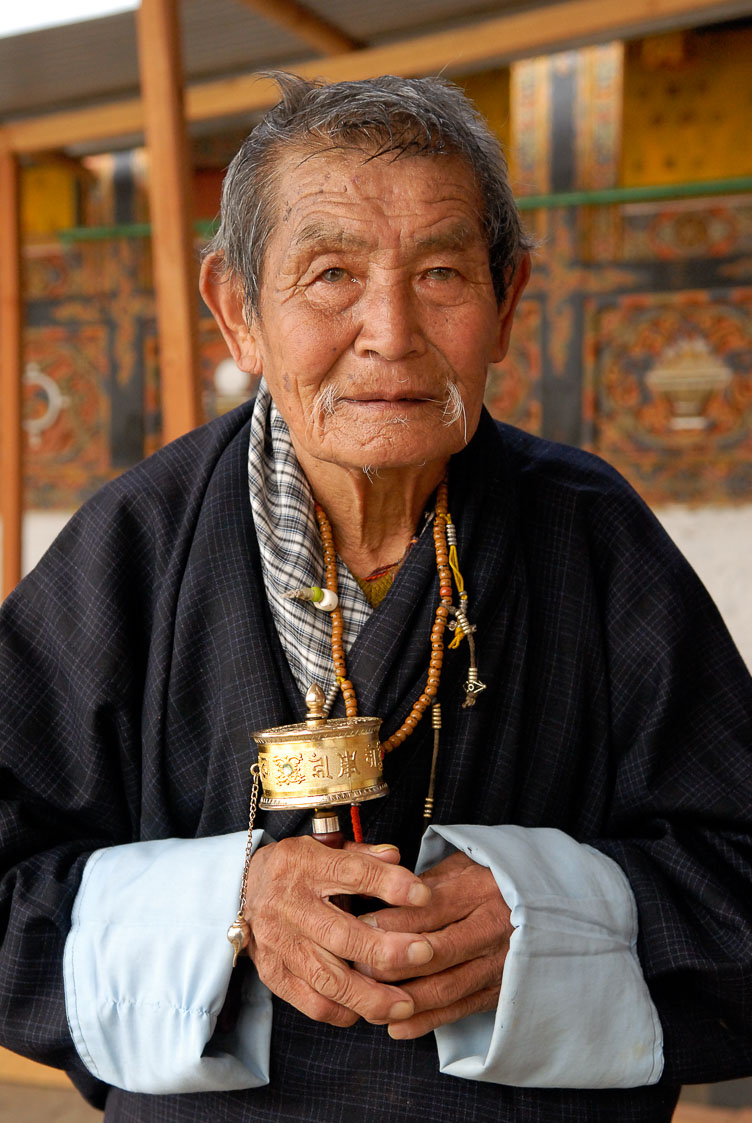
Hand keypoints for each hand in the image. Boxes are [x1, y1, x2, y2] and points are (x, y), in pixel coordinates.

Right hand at [242, 836, 433, 1027]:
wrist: (240, 887)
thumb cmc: (295, 867)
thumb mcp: (323, 847)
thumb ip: (361, 855)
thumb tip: (397, 858)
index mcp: (306, 865)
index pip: (351, 873)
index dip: (390, 885)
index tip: (424, 896)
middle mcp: (289, 905)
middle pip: (341, 934)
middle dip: (387, 949)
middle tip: (425, 954)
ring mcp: (278, 942)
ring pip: (326, 977)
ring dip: (370, 995)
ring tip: (406, 1003)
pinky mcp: (272, 972)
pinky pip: (309, 1001)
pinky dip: (342, 1011)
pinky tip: (368, 1011)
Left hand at [355, 850, 512, 1038]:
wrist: (549, 906)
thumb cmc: (491, 879)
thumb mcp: (463, 865)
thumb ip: (425, 882)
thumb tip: (378, 896)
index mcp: (480, 890)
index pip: (428, 909)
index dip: (390, 920)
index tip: (356, 925)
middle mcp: (492, 929)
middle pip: (433, 952)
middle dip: (389, 963)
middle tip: (354, 966)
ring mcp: (499, 964)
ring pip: (444, 987)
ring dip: (401, 998)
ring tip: (366, 1000)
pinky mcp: (501, 991)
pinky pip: (459, 1010)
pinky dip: (426, 1021)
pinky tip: (395, 1025)